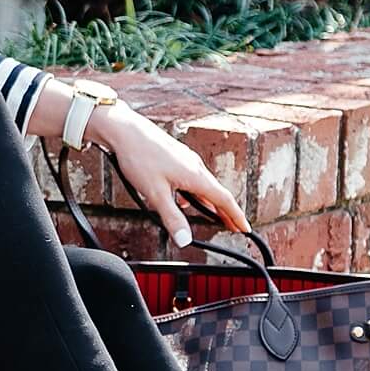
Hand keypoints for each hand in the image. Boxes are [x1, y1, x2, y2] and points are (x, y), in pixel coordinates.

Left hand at [91, 101, 249, 247]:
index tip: (245, 229)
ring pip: (203, 186)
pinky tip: (183, 199)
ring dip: (210, 203)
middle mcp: (195, 166)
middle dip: (226, 212)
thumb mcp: (155, 194)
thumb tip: (185, 240)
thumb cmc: (139, 157)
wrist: (124, 131)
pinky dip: (195, 193)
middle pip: (217, 193)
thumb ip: (172, 218)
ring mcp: (186, 160)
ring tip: (213, 217)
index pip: (224, 200)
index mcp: (195, 175)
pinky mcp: (176, 157)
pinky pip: (192, 178)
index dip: (236, 216)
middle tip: (234, 227)